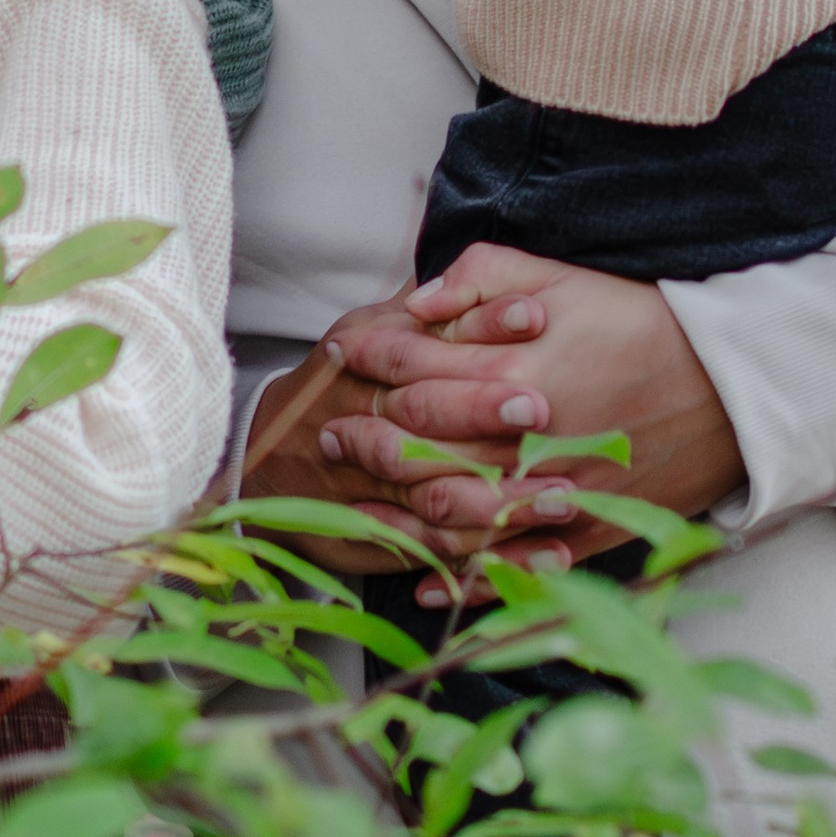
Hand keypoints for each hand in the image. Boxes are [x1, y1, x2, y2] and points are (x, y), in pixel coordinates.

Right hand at [233, 312, 581, 574]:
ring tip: (569, 496)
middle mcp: (362, 423)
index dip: (479, 326)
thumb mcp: (361, 334)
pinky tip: (554, 554)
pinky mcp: (383, 536)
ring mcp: (371, 486)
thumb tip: (460, 278)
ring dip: (505, 500)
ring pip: (437, 495)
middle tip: (547, 408)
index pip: (421, 341)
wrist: (266, 463)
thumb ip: (414, 311)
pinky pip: (441, 552)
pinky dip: (497, 558)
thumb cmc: (337, 388)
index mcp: (363, 365)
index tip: (535, 317)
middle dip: (483, 411)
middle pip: (423, 417)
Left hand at [315, 244, 743, 606]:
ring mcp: (554, 495)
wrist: (734, 383)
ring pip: (452, 519)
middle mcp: (525, 442)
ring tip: (360, 500)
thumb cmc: (643, 321)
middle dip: (362, 441)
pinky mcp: (585, 532)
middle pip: (416, 452)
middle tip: (331, 434)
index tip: (337, 355)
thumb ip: (481, 279)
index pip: (410, 375)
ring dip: (395, 513)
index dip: (364, 363)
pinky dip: (462, 581)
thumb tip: (416, 302)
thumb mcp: (561, 276)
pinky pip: (512, 569)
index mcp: (514, 376)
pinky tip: (425, 579)